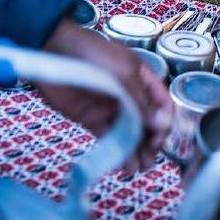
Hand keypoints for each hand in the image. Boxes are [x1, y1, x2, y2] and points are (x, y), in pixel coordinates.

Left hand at [39, 19, 172, 171]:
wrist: (55, 51)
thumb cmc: (93, 53)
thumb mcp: (124, 72)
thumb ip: (141, 100)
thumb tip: (160, 124)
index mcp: (142, 78)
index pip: (161, 103)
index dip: (164, 121)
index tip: (160, 138)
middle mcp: (129, 94)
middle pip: (147, 122)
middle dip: (151, 141)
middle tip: (150, 160)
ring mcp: (111, 107)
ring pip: (129, 133)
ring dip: (136, 151)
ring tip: (138, 169)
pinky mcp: (92, 118)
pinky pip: (109, 136)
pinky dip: (117, 151)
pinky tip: (123, 164)